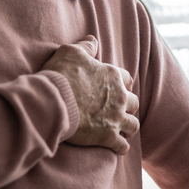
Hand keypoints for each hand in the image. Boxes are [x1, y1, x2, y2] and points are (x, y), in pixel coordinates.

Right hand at [42, 35, 139, 153]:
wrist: (54, 101)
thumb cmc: (61, 75)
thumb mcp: (71, 52)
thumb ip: (85, 46)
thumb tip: (93, 40)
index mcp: (113, 76)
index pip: (127, 79)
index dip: (123, 84)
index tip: (117, 88)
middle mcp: (119, 97)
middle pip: (134, 103)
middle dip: (128, 106)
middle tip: (119, 110)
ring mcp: (115, 118)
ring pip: (133, 125)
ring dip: (128, 127)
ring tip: (122, 130)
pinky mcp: (108, 136)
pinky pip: (122, 146)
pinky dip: (121, 147)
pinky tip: (117, 148)